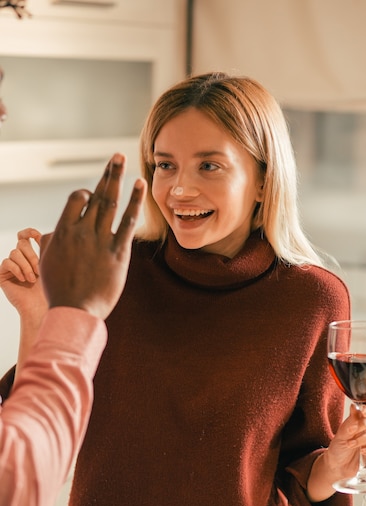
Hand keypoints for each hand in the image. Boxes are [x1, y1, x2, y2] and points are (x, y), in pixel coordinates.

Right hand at [0, 227, 47, 319]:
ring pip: (14, 253)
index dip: (29, 232)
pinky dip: (17, 269)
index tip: (37, 236)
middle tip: (39, 270)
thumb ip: (45, 250)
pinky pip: (7, 262)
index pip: (25, 236)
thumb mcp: (49, 266)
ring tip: (32, 279)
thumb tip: (47, 233)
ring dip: (26, 265)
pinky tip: (23, 279)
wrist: (40, 307)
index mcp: (31, 255)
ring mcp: (10, 267)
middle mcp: (20, 260)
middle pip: (21, 243)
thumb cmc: (49, 290)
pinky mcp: (2, 275)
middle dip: (31, 255)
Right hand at [40, 153, 145, 318]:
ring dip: (117, 178)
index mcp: (63, 231)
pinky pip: (128, 221)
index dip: (86, 193)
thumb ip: (53, 241)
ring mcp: (100, 240)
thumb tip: (56, 230)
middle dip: (107, 173)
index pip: (76, 199)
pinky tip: (141, 185)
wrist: (74, 312)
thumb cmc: (60, 290)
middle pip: (96, 195)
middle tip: (116, 156)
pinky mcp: (117, 252)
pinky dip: (135, 201)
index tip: (92, 197)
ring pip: (111, 202)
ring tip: (123, 159)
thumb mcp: (48, 262)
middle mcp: (82, 231)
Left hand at [327, 399, 365, 477]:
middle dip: (365, 424)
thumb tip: (355, 406)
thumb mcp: (341, 433)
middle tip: (353, 431)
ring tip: (351, 444)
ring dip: (364, 438)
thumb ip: (351, 421)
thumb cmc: (339, 447)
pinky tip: (363, 451)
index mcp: (362, 418)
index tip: (364, 412)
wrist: (337, 465)